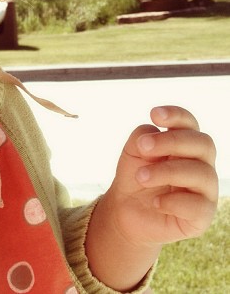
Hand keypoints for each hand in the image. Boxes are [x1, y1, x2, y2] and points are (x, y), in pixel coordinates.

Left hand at [109, 105, 217, 245]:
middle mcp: (201, 164)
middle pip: (203, 144)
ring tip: (141, 177)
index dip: (177, 115)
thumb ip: (143, 137)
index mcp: (185, 144)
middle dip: (171, 142)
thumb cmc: (137, 175)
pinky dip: (172, 201)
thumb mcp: (133, 151)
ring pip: (202, 173)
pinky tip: (155, 202)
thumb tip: (154, 134)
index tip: (154, 114)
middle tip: (142, 147)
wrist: (126, 210)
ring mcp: (205, 190)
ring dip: (166, 172)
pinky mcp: (202, 216)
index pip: (190, 123)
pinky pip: (198, 206)